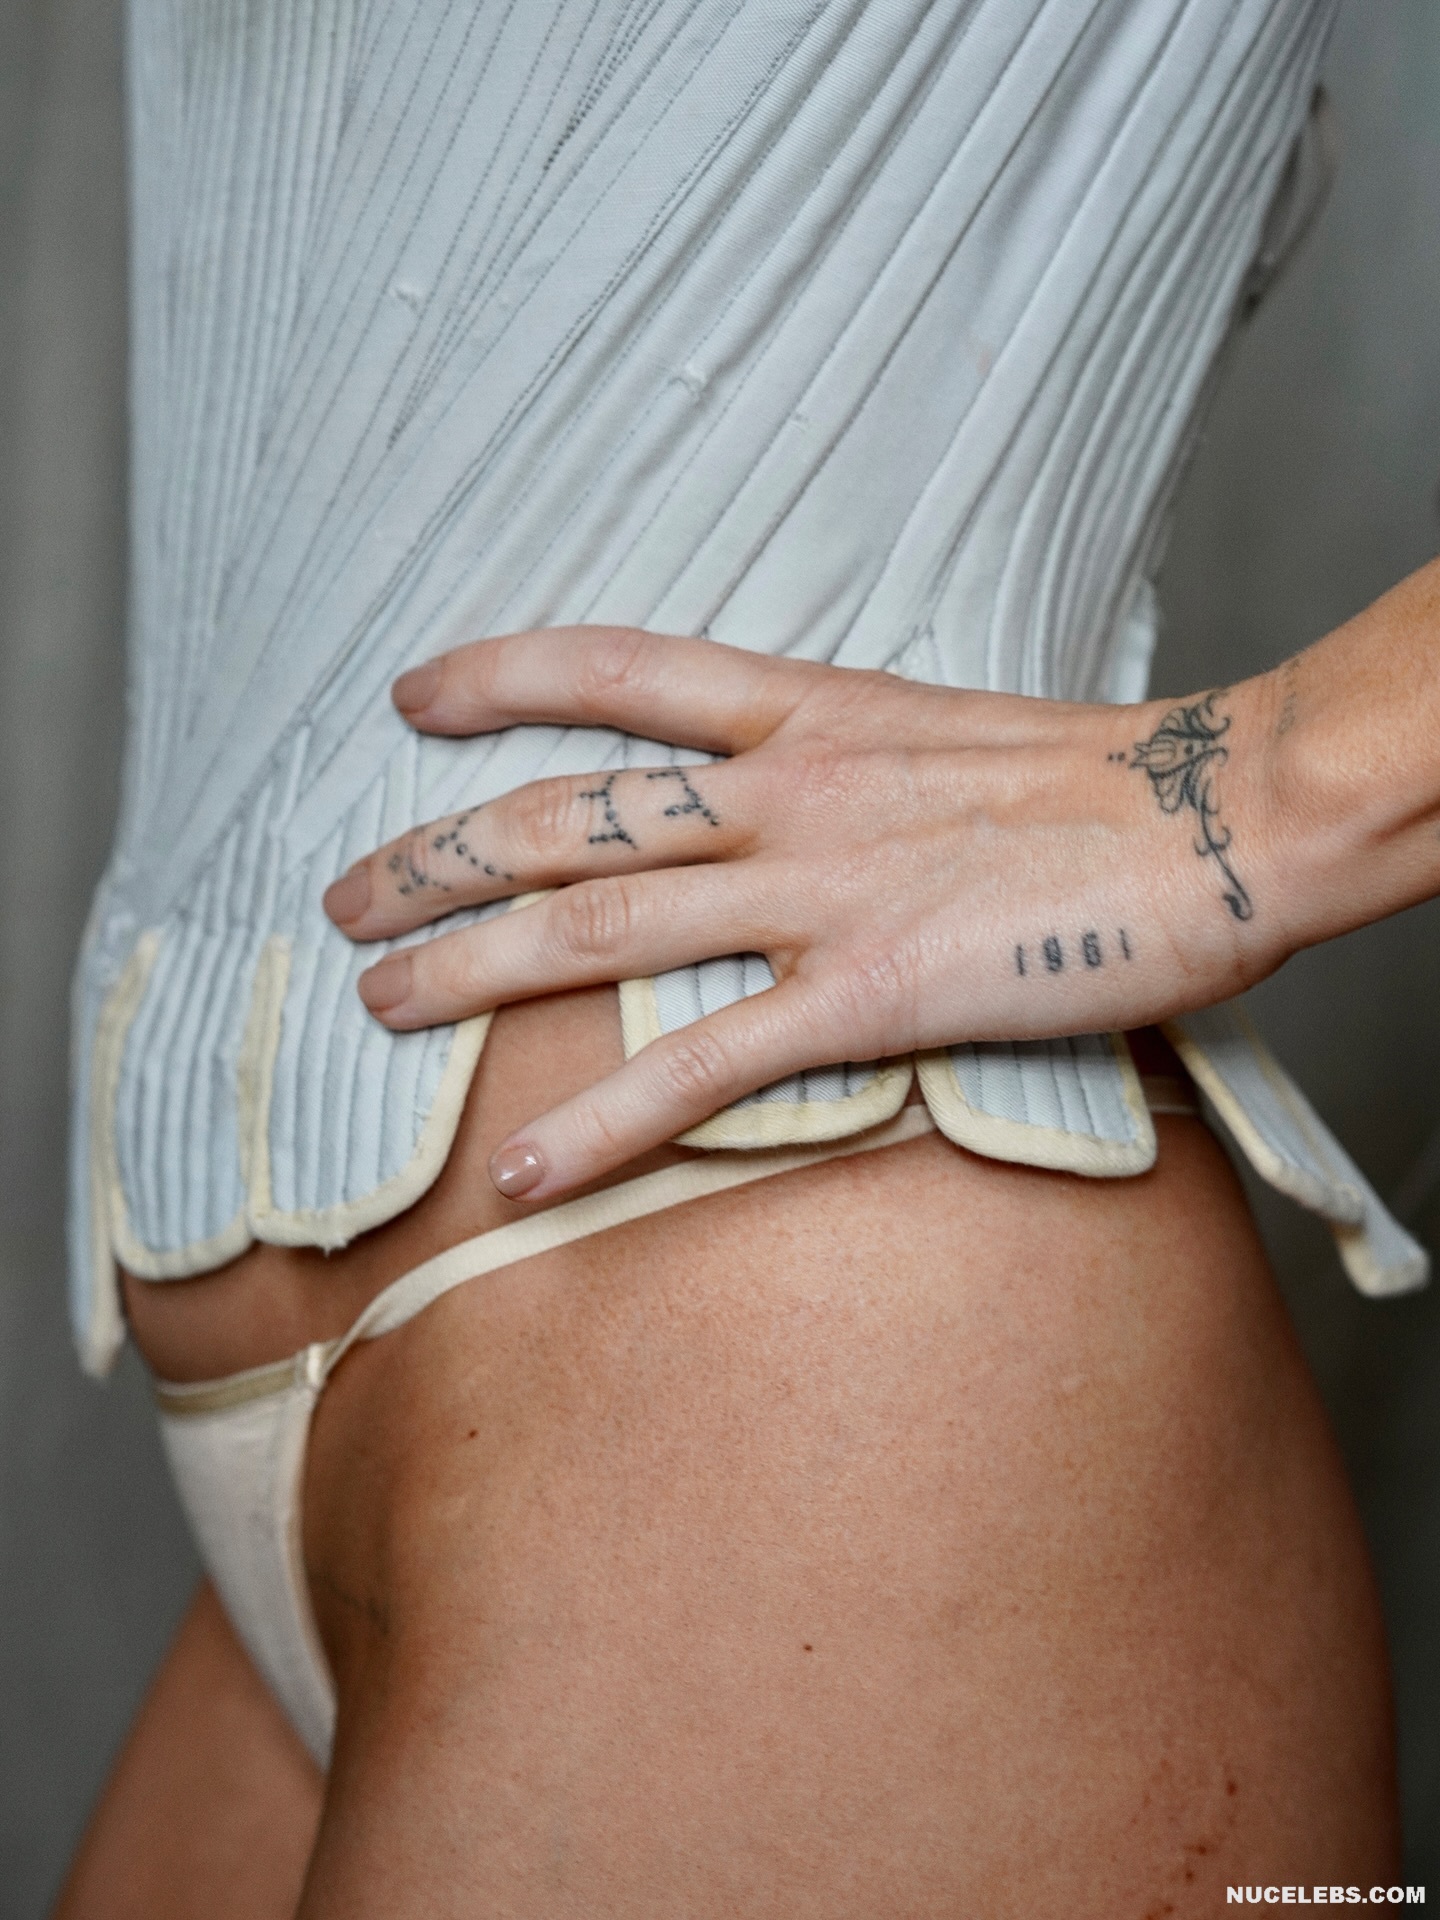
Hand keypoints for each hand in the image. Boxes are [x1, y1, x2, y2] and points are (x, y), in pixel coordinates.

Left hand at [322, 626, 1292, 1198]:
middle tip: (344, 899)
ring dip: (472, 968)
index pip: (619, 670)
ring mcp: (820, 888)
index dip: (502, 675)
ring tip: (374, 1004)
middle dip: (438, 856)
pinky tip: (521, 1174)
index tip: (411, 696)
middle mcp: (789, 787)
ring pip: (602, 923)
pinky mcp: (868, 994)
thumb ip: (847, 764)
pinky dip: (602, 1124)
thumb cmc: (1102, 779)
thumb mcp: (946, 733)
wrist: (1220, 816)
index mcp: (811, 708)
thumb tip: (787, 803)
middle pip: (569, 812)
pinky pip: (703, 1066)